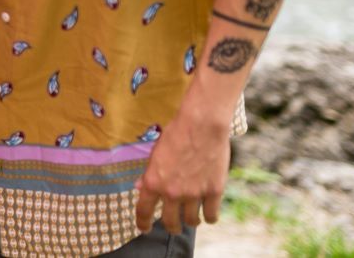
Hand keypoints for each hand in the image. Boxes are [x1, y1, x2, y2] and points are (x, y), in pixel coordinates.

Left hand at [134, 108, 230, 234]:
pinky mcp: (213, 192)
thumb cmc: (176, 134)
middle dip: (171, 226)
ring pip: (191, 221)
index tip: (144, 229)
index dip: (143, 223)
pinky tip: (208, 215)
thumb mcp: (155, 153)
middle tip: (173, 226)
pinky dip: (209, 218)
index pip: (144, 212)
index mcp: (153, 182)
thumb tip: (140, 188)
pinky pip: (211, 215)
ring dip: (190, 222)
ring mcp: (194, 194)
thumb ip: (148, 174)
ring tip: (191, 219)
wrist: (201, 124)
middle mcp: (172, 192)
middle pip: (170, 222)